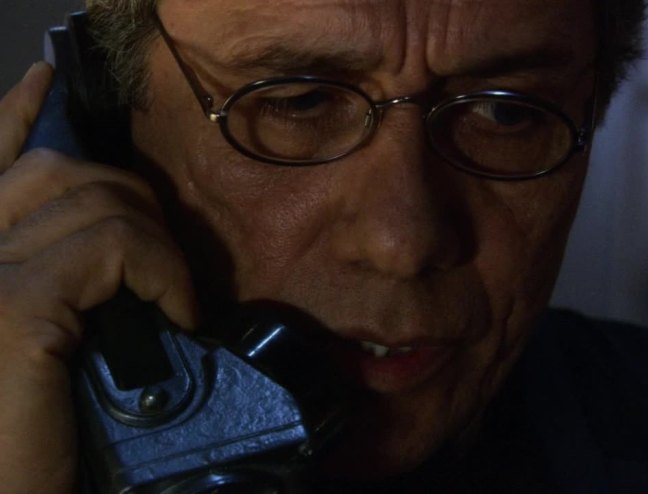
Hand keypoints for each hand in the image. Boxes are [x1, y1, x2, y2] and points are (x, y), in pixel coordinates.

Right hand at [0, 62, 197, 492]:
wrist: (16, 493)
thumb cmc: (27, 436)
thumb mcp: (42, 342)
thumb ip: (56, 281)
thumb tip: (106, 243)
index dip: (14, 115)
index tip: (43, 77)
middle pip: (57, 173)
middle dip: (130, 197)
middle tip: (162, 255)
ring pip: (94, 201)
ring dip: (156, 242)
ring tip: (173, 294)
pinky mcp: (13, 308)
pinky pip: (114, 246)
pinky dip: (163, 270)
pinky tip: (180, 311)